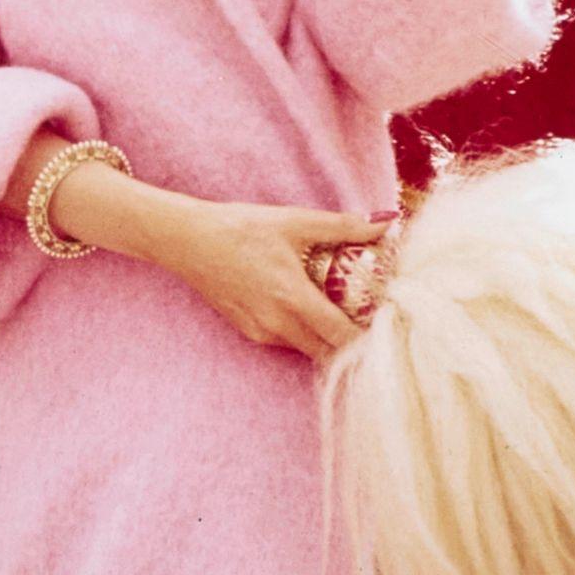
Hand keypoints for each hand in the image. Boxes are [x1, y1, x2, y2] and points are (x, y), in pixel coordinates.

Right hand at [137, 194, 381, 359]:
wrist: (188, 241)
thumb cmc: (241, 228)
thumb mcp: (293, 221)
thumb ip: (342, 226)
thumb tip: (385, 224)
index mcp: (293, 298)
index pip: (344, 337)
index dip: (369, 335)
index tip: (385, 319)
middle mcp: (279, 324)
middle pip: (331, 353)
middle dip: (352, 339)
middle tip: (367, 315)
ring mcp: (262, 333)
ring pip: (310, 349)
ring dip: (328, 337)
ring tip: (339, 309)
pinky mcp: (250, 333)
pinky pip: (289, 342)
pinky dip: (304, 332)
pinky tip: (305, 306)